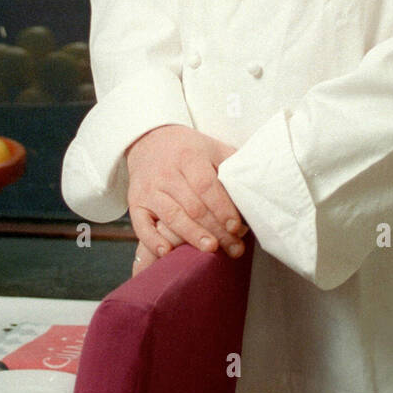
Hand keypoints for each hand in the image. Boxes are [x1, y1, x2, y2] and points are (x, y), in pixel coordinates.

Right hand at [125, 124, 248, 261]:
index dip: (222, 208)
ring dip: (192, 236)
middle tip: (234, 247)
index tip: (237, 226)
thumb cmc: (189, 150)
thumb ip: (232, 164)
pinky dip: (153, 240)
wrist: (149, 141)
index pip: (207, 185)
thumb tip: (256, 185)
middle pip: (193, 206)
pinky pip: (142, 224)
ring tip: (211, 250)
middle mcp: (167, 173)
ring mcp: (150, 189)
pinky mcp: (136, 202)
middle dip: (216, 229)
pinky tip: (167, 252)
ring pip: (172, 216)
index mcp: (189, 157)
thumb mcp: (212, 148)